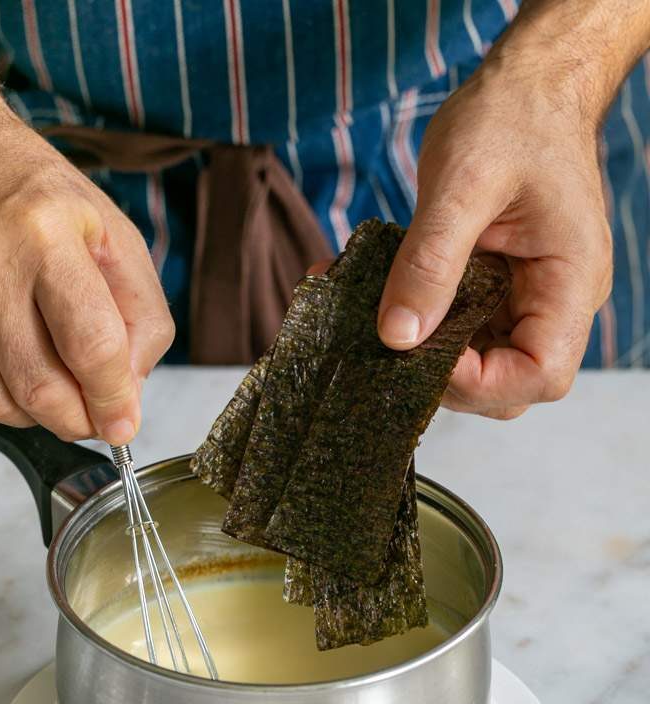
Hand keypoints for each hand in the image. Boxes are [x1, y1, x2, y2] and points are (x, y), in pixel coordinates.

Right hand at [0, 82, 171, 443]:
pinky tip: (6, 359)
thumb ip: (140, 313)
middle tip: (93, 416)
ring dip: (36, 413)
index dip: (114, 399)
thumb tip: (131, 391)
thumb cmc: (29, 192)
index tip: (124, 425)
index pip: (91, 344)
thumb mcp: (110, 232)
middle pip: (40, 388)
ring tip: (53, 385)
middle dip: (77, 420)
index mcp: (45, 231)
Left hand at [377, 29, 614, 418]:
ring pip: (475, 364)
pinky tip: (373, 293)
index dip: (479, 383)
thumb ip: (430, 262)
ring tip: (366, 312)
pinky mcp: (493, 290)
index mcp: (569, 282)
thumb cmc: (511, 119)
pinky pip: (456, 328)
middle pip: (507, 385)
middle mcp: (552, 302)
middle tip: (387, 343)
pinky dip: (414, 321)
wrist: (526, 86)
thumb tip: (397, 336)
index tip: (420, 351)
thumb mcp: (462, 184)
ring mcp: (523, 299)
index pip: (539, 375)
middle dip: (444, 378)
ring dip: (418, 352)